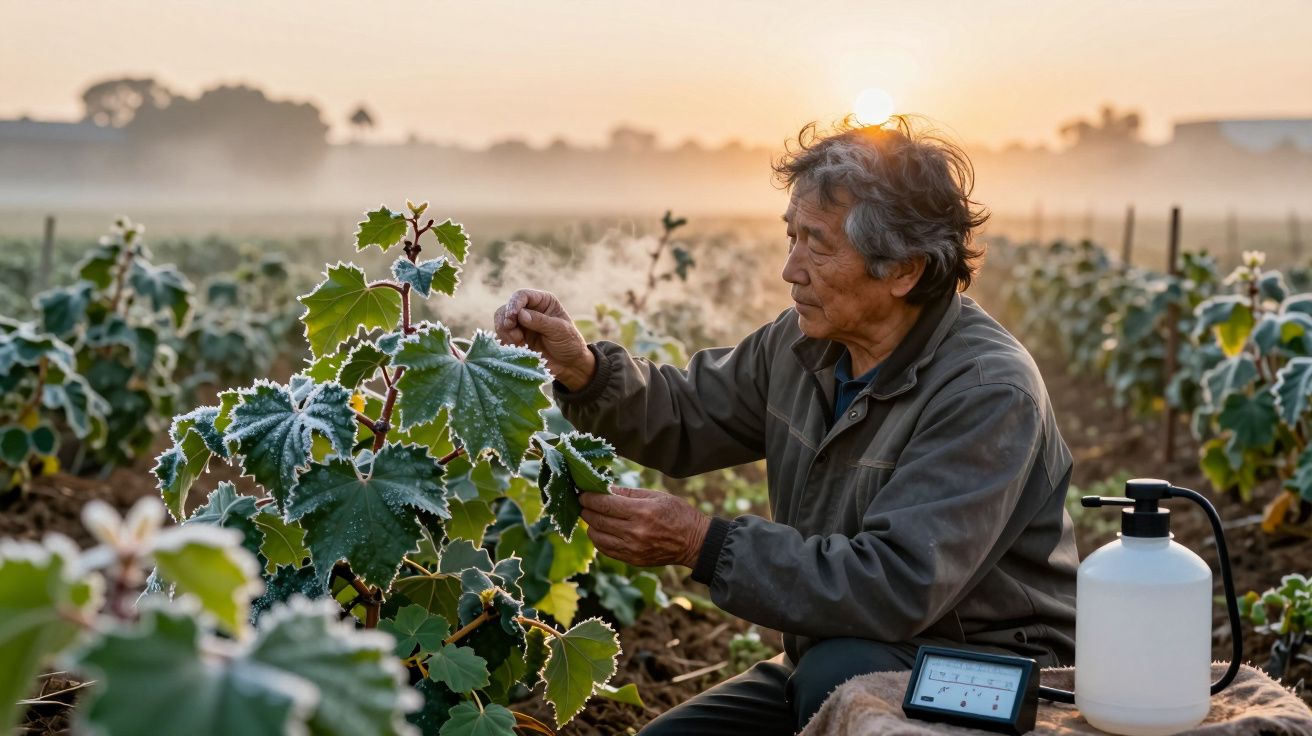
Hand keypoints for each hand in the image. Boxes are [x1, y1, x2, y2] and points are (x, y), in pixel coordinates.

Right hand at [494, 289, 595, 390]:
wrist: (569, 365)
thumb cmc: (569, 344)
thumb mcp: (560, 331)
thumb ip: (541, 322)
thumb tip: (521, 314)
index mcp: (543, 301)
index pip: (522, 295)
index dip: (514, 304)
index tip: (512, 317)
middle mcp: (529, 309)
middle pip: (507, 308)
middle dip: (507, 321)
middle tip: (516, 336)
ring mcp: (521, 324)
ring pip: (501, 322)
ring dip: (506, 333)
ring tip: (520, 344)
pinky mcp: (516, 338)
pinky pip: (502, 336)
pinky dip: (506, 342)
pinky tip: (519, 349)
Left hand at [579, 486, 710, 567]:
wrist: (694, 542)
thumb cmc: (677, 514)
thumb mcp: (656, 496)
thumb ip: (628, 493)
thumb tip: (604, 489)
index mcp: (641, 512)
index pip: (604, 504)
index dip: (588, 497)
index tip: (582, 492)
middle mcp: (634, 532)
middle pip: (597, 520)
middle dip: (586, 509)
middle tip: (583, 502)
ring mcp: (632, 549)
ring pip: (597, 536)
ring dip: (591, 525)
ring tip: (593, 516)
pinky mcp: (632, 560)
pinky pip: (605, 549)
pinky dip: (599, 538)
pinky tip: (602, 530)